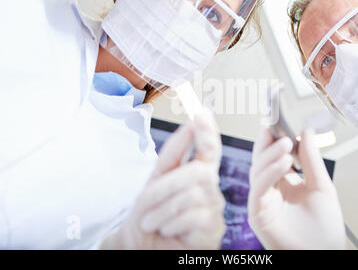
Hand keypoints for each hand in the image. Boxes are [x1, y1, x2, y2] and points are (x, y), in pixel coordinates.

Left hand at [101, 108, 225, 249]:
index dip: (208, 132)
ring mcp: (214, 209)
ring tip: (152, 221)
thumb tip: (190, 124)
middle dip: (166, 185)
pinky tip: (167, 231)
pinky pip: (194, 217)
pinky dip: (171, 224)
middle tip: (144, 203)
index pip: (209, 150)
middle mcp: (210, 189)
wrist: (140, 247)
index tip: (202, 113)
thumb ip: (173, 155)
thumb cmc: (148, 216)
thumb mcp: (153, 182)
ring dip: (162, 209)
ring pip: (192, 195)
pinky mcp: (213, 230)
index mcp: (197, 174)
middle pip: (199, 172)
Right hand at [248, 126, 344, 249]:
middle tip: (275, 124)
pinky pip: (259, 189)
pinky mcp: (258, 214)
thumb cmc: (323, 230)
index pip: (273, 155)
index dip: (273, 137)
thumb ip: (311, 160)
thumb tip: (306, 132)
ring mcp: (262, 201)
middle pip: (261, 160)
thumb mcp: (321, 186)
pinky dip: (270, 174)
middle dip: (267, 141)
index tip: (276, 119)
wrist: (323, 255)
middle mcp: (270, 190)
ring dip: (270, 155)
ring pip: (257, 171)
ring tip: (287, 143)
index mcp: (284, 182)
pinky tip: (284, 163)